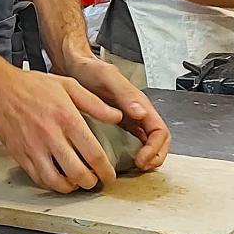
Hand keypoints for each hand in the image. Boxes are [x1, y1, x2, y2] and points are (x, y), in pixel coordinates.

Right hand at [0, 69, 122, 192]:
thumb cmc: (33, 85)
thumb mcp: (69, 85)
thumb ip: (95, 103)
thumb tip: (117, 117)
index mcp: (67, 118)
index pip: (93, 154)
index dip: (106, 171)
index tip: (110, 175)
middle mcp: (51, 135)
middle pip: (77, 173)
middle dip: (91, 182)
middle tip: (95, 180)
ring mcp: (33, 147)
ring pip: (57, 181)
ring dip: (71, 187)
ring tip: (77, 182)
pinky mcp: (20, 155)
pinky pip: (38, 178)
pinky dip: (51, 184)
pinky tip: (58, 178)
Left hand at [63, 53, 170, 171]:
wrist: (74, 65)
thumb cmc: (90, 69)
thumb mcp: (107, 77)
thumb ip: (125, 94)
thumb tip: (142, 113)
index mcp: (139, 103)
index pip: (159, 131)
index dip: (155, 148)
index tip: (142, 159)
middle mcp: (137, 112)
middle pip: (158, 140)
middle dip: (155, 156)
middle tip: (141, 167)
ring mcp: (129, 119)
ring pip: (148, 143)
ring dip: (147, 157)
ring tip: (135, 168)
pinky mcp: (118, 124)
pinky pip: (133, 142)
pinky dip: (133, 154)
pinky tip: (122, 161)